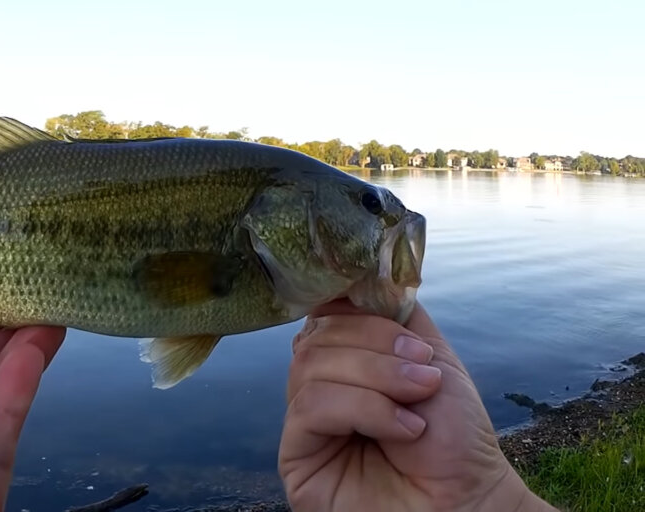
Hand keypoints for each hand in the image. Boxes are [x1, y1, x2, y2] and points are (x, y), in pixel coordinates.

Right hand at [277, 300, 556, 511]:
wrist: (468, 500)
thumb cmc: (455, 439)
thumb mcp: (431, 357)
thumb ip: (395, 316)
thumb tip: (360, 274)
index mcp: (346, 359)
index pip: (326, 312)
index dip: (351, 303)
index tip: (394, 313)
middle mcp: (319, 386)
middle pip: (317, 336)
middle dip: (375, 346)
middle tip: (423, 372)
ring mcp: (305, 421)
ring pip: (311, 366)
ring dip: (375, 378)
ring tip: (418, 401)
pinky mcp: (296, 454)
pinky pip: (311, 407)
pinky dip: (363, 408)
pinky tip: (403, 429)